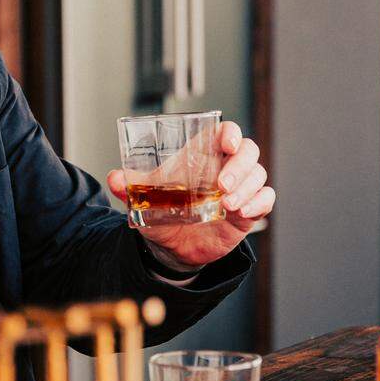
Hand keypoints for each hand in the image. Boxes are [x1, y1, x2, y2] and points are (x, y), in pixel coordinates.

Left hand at [107, 121, 274, 269]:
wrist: (173, 248)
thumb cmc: (163, 213)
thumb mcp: (145, 200)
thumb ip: (131, 187)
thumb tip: (113, 179)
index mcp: (202, 156)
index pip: (224, 133)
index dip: (230, 133)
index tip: (227, 143)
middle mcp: (225, 168)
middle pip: (248, 151)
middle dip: (240, 165)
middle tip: (222, 184)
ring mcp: (240, 189)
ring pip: (259, 174)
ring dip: (247, 187)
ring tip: (227, 205)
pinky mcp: (249, 211)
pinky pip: (266, 200)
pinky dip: (259, 204)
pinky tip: (242, 213)